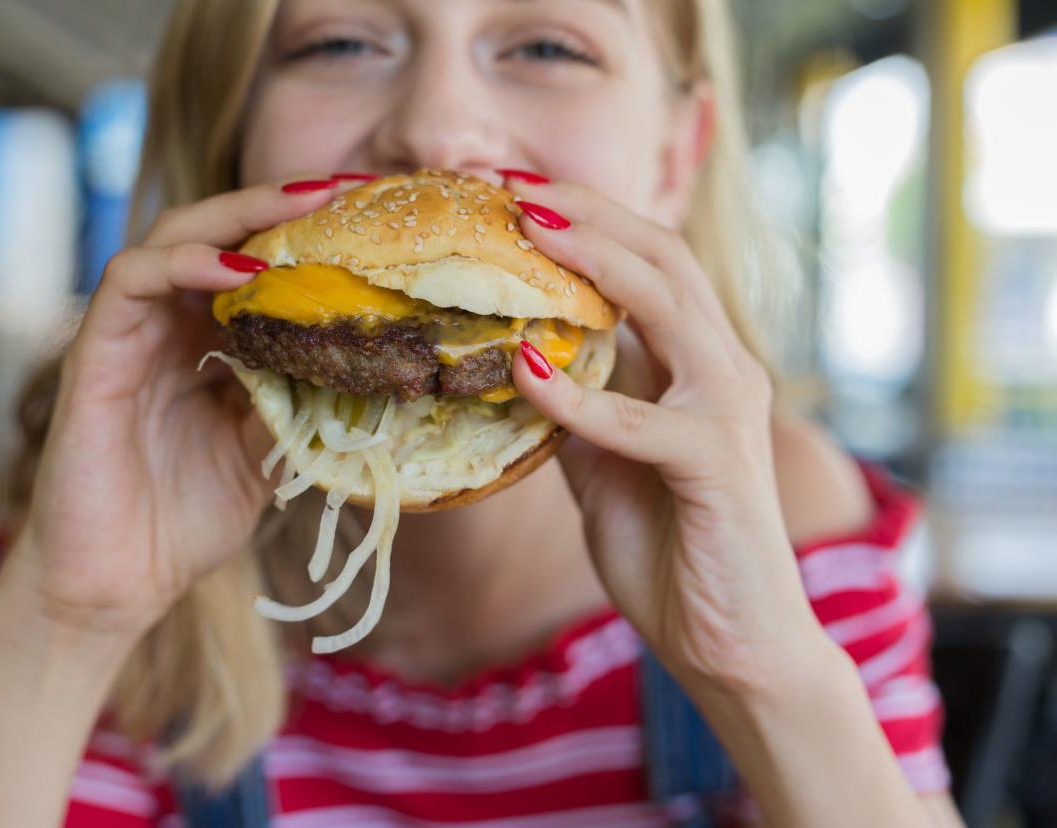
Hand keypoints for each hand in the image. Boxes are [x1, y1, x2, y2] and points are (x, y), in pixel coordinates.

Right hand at [3, 178, 346, 643]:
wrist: (117, 586)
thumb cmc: (184, 523)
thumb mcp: (263, 455)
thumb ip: (295, 404)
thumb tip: (364, 367)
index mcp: (207, 347)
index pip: (252, 266)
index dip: (304, 237)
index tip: (366, 216)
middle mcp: (167, 329)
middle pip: (217, 234)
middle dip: (277, 205)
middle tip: (342, 189)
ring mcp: (128, 337)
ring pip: (171, 239)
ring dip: (235, 218)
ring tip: (298, 210)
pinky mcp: (94, 355)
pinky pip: (129, 284)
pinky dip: (181, 264)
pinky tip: (236, 268)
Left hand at [506, 182, 824, 693]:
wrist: (730, 640)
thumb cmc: (670, 546)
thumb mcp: (602, 463)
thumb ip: (574, 412)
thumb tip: (515, 368)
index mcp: (696, 362)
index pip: (648, 263)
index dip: (587, 220)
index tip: (512, 192)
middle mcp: (722, 368)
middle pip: (663, 257)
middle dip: (589, 213)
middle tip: (513, 185)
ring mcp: (726, 409)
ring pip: (668, 306)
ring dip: (594, 264)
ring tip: (528, 231)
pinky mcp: (717, 462)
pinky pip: (641, 418)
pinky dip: (579, 395)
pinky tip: (524, 370)